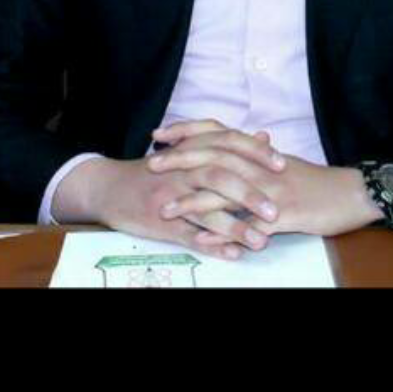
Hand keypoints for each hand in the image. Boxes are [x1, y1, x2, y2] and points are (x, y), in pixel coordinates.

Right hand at [50, 152, 267, 262]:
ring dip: (234, 227)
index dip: (256, 155)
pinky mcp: (160, 222)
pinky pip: (188, 234)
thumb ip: (228, 145)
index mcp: (192, 149)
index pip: (229, 145)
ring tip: (260, 241)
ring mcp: (171, 197)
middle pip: (220, 177)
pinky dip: (211, 245)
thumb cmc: (156, 170)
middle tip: (276, 211)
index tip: (283, 165)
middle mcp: (182, 170)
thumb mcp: (189, 150)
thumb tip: (264, 137)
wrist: (109, 187)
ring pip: (205, 210)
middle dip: (250, 195)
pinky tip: (231, 254)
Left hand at [150, 120, 381, 238]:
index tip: (160, 133)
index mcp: (259, 153)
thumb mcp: (283, 163)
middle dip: (180, 161)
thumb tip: (243, 143)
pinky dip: (223, 232)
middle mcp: (261, 167)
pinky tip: (203, 239)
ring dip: (192, 201)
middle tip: (152, 165)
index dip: (188, 131)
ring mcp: (271, 191)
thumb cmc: (317, 181)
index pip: (217, 133)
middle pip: (214, 157)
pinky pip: (248, 224)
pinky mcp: (283, 216)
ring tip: (165, 209)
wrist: (352, 194)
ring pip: (225, 192)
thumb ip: (258, 154)